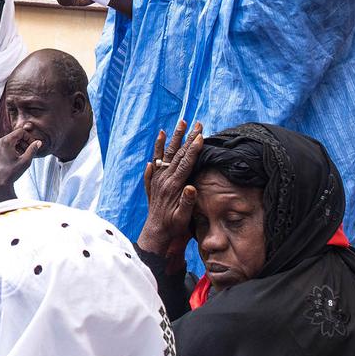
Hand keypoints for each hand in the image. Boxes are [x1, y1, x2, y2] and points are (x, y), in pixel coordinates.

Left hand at [0, 127, 41, 197]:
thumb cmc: (11, 173)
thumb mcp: (25, 161)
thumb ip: (33, 149)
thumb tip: (38, 142)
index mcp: (6, 141)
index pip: (20, 132)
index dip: (29, 137)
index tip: (33, 145)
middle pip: (15, 136)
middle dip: (24, 142)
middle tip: (30, 151)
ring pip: (10, 141)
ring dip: (19, 146)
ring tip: (24, 156)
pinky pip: (5, 147)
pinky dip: (13, 149)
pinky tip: (17, 158)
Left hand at [136, 120, 204, 258]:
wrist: (156, 232)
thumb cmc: (173, 225)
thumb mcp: (183, 217)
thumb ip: (187, 202)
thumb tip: (192, 187)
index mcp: (173, 186)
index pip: (185, 163)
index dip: (193, 149)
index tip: (200, 135)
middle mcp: (164, 179)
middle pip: (176, 154)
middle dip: (186, 137)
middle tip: (194, 123)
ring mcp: (157, 179)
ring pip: (165, 154)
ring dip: (172, 139)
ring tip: (177, 124)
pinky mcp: (154, 182)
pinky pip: (154, 163)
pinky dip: (156, 151)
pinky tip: (159, 140)